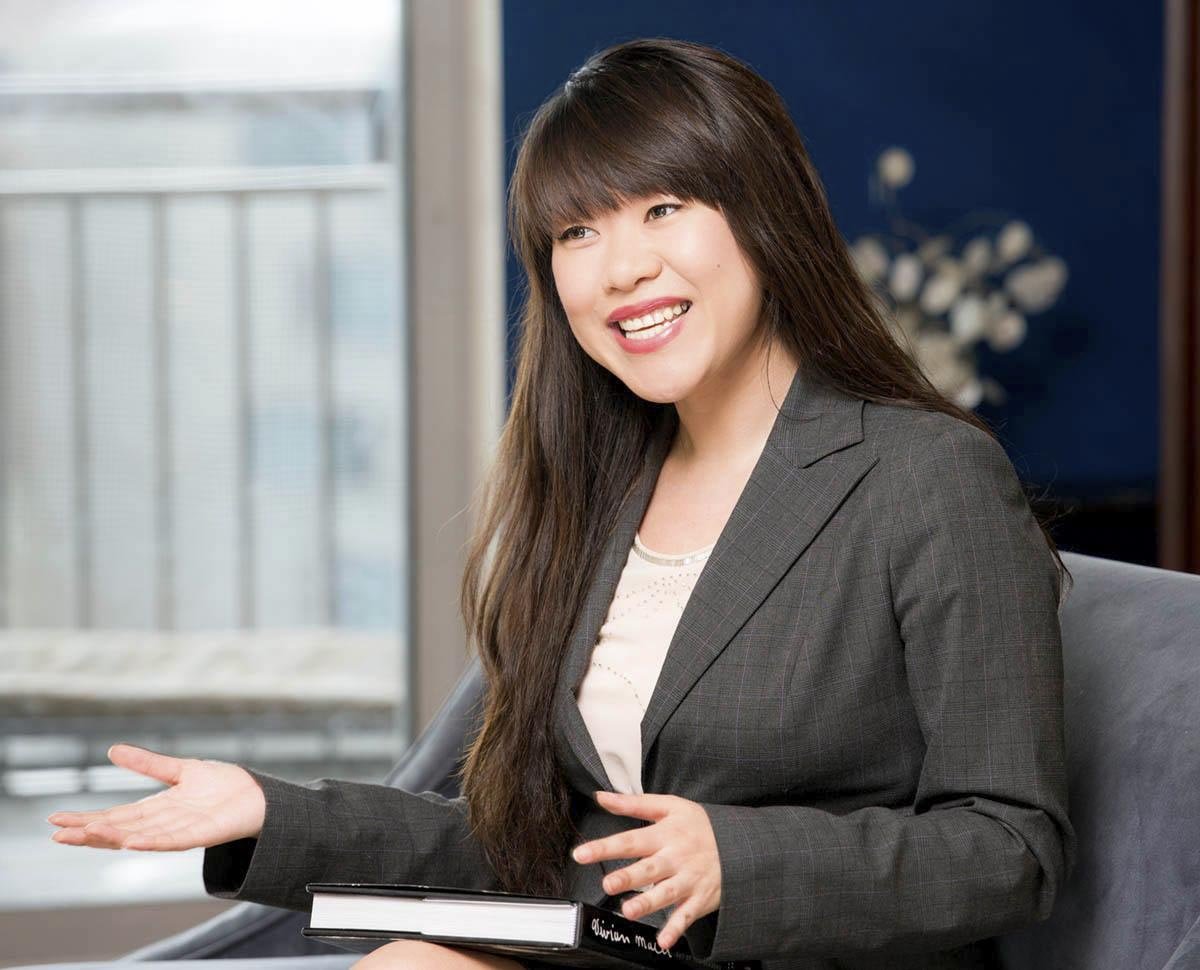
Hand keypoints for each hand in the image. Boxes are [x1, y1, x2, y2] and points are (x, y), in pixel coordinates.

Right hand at [47, 744, 265, 850]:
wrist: (258, 795)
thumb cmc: (222, 784)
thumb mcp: (179, 769)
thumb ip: (147, 763)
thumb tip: (112, 750)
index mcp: (156, 808)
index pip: (115, 815)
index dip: (87, 818)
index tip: (56, 820)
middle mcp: (163, 823)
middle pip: (120, 828)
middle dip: (89, 831)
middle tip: (57, 834)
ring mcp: (181, 830)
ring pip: (140, 836)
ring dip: (112, 837)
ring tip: (84, 834)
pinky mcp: (202, 834)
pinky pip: (172, 841)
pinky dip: (151, 841)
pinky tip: (131, 842)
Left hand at [572, 791, 720, 950]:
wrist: (740, 843)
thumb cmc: (700, 825)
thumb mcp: (670, 806)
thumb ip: (633, 803)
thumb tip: (601, 797)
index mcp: (665, 834)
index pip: (630, 840)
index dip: (604, 847)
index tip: (580, 854)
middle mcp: (676, 858)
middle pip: (648, 868)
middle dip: (629, 877)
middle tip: (609, 884)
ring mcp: (689, 880)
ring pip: (667, 893)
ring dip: (649, 903)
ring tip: (629, 910)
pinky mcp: (700, 898)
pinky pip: (687, 916)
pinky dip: (676, 929)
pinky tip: (664, 940)